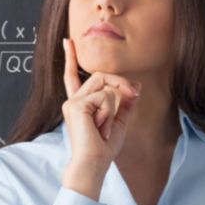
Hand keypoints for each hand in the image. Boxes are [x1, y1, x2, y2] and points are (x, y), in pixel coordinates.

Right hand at [62, 37, 140, 168]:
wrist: (94, 163)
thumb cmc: (104, 147)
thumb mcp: (120, 122)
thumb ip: (126, 103)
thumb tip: (136, 86)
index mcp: (79, 103)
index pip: (73, 75)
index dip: (70, 57)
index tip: (67, 41)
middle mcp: (73, 100)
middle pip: (101, 75)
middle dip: (121, 83)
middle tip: (134, 95)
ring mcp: (72, 102)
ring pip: (105, 84)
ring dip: (116, 102)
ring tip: (108, 125)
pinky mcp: (76, 105)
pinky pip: (105, 96)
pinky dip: (110, 112)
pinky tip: (102, 127)